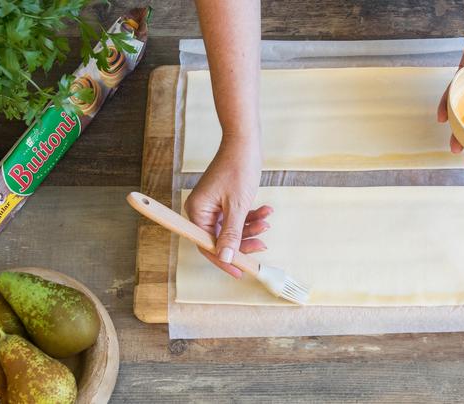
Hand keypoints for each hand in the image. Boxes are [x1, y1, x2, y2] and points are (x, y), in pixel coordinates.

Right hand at [184, 135, 269, 278]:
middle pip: (220, 238)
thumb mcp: (237, 206)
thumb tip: (225, 258)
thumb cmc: (238, 168)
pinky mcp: (223, 200)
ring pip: (231, 228)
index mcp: (197, 211)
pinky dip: (250, 216)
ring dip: (250, 228)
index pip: (207, 245)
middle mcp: (201, 210)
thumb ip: (231, 234)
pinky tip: (265, 211)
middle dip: (243, 242)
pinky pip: (235, 216)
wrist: (244, 141)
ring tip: (266, 223)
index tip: (241, 271)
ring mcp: (212, 205)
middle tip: (262, 244)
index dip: (224, 260)